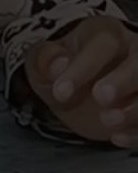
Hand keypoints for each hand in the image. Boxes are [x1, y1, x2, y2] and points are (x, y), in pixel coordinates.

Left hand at [26, 15, 137, 147]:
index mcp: (106, 34)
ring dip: (136, 109)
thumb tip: (58, 65)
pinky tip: (118, 138)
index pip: (103, 44)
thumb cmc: (62, 65)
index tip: (61, 92)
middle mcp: (134, 53)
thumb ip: (47, 60)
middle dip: (125, 80)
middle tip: (100, 98)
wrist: (76, 85)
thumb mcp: (44, 59)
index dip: (83, 68)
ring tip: (108, 122)